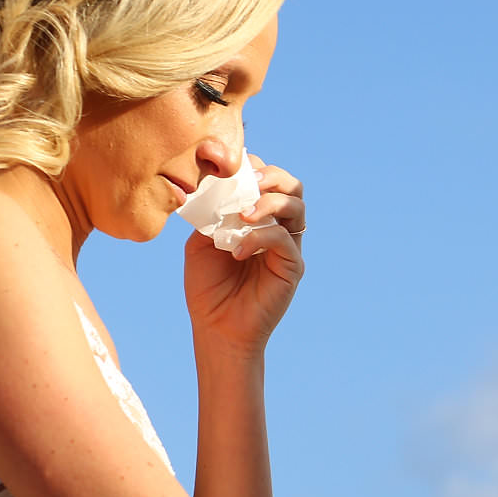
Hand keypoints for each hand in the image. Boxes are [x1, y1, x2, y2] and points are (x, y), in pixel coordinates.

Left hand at [183, 158, 306, 355]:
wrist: (216, 328)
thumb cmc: (208, 288)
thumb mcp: (200, 243)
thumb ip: (211, 215)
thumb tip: (217, 189)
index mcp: (257, 219)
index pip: (267, 181)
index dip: (253, 169)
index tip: (229, 169)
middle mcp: (278, 228)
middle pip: (292, 186)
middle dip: (271, 176)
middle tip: (248, 183)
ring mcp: (288, 247)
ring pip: (297, 206)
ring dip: (270, 201)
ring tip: (244, 213)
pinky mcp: (292, 266)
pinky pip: (284, 238)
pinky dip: (260, 237)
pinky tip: (237, 250)